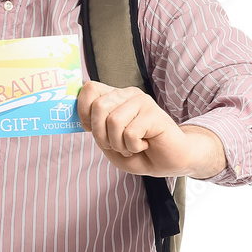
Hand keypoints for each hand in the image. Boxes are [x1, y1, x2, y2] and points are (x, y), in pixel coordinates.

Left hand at [77, 81, 225, 177]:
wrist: (168, 162)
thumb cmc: (138, 151)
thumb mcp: (108, 142)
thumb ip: (94, 128)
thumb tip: (83, 117)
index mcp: (114, 97)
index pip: (89, 89)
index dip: (83, 112)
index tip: (91, 129)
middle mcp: (127, 94)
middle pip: (98, 107)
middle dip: (101, 135)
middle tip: (116, 144)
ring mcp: (142, 101)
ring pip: (113, 121)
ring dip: (119, 144)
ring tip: (132, 146)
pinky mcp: (154, 113)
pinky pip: (130, 133)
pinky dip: (133, 147)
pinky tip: (144, 145)